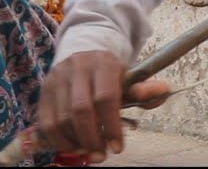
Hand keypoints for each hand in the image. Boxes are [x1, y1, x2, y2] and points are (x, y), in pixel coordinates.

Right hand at [38, 50, 170, 162]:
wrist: (83, 52)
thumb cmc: (109, 73)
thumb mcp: (128, 77)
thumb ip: (145, 88)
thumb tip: (164, 91)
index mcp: (103, 63)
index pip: (106, 97)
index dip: (112, 127)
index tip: (117, 148)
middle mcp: (77, 67)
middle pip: (81, 110)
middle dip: (92, 139)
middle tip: (101, 156)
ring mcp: (57, 78)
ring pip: (62, 118)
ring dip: (76, 142)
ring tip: (89, 151)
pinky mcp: (43, 90)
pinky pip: (47, 122)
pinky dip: (59, 140)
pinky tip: (73, 145)